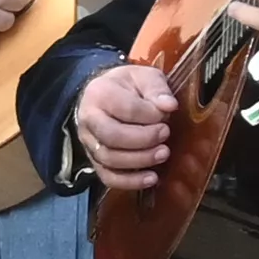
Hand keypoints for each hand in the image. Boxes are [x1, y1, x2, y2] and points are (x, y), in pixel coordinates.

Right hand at [73, 61, 181, 188]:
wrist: (103, 95)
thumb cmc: (128, 86)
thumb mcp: (143, 76)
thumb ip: (157, 88)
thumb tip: (169, 105)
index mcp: (100, 93)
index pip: (125, 109)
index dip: (150, 115)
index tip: (167, 113)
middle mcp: (88, 119)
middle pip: (112, 136)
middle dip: (144, 139)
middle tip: (166, 133)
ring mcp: (89, 142)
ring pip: (110, 159)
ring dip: (140, 160)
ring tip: (164, 154)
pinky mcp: (94, 160)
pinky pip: (107, 177)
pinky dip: (130, 181)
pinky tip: (151, 178)